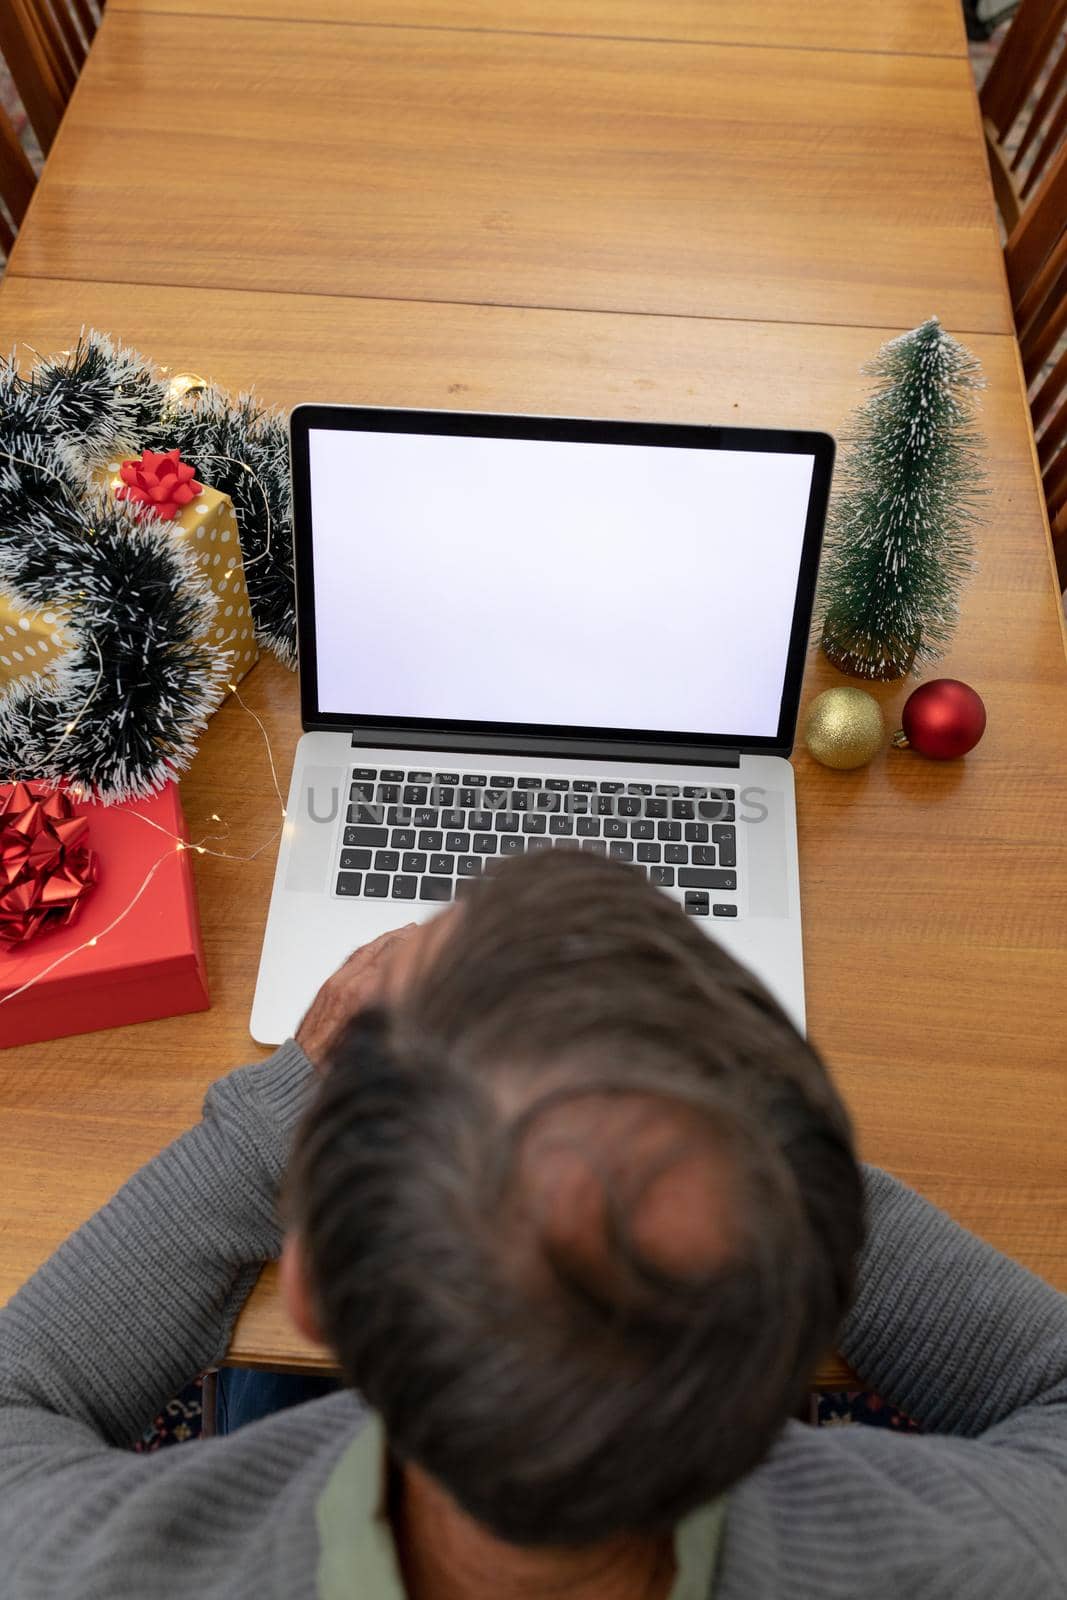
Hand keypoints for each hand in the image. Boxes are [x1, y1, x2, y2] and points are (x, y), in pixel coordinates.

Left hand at [295, 924, 418, 1072]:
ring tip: (405, 932)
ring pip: (367, 951)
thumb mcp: (374, 1037)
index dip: (414, 945)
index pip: (393, 958)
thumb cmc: (338, 1061)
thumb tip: (409, 993)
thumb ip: (390, 1009)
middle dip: (403, 937)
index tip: (428, 936)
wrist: (304, 1066)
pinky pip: (352, 958)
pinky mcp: (329, 986)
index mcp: (362, 996)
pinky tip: (380, 947)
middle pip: (382, 949)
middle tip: (420, 929)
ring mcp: (337, 983)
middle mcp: (349, 984)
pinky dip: (370, 948)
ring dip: (388, 939)